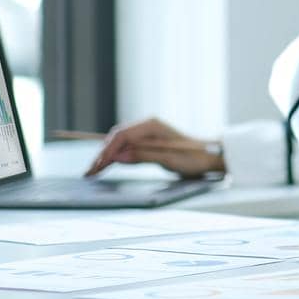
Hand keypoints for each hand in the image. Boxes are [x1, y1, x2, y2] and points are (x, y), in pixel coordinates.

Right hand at [84, 118, 224, 178]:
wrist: (208, 157)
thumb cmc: (193, 158)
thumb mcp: (169, 159)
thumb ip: (143, 156)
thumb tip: (118, 157)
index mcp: (151, 125)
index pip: (122, 135)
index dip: (108, 151)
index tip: (98, 165)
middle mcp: (146, 126)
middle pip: (117, 138)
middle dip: (103, 155)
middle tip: (90, 172)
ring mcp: (146, 134)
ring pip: (119, 144)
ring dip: (106, 157)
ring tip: (92, 172)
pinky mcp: (146, 143)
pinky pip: (126, 148)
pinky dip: (115, 158)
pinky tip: (105, 167)